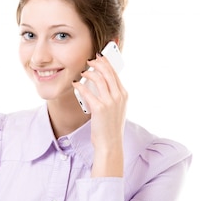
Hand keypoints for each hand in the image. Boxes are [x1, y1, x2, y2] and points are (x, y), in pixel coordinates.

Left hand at [72, 53, 127, 175]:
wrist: (110, 143)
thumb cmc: (110, 127)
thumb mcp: (117, 109)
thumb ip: (112, 96)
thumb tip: (101, 83)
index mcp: (124, 95)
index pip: (115, 74)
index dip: (106, 63)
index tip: (100, 58)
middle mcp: (119, 96)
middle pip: (108, 73)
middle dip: (98, 64)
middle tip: (89, 61)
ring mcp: (110, 102)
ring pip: (99, 79)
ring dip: (89, 73)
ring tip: (82, 72)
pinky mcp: (99, 108)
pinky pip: (88, 92)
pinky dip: (80, 86)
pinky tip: (76, 84)